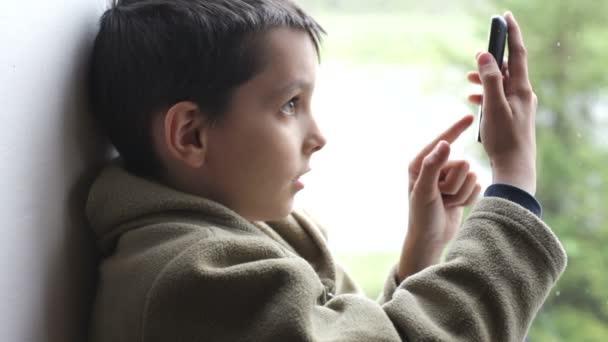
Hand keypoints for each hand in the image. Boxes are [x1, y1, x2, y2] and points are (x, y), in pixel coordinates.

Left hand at [397, 115, 480, 281]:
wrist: (431, 239)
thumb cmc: (422, 216)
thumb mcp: (424, 190)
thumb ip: (433, 166)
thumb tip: (445, 143)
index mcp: (421, 163)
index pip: (442, 142)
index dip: (455, 129)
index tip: (469, 117)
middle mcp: (435, 168)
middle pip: (462, 164)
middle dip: (455, 184)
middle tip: (441, 197)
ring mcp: (449, 178)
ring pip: (471, 176)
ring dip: (461, 193)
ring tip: (446, 203)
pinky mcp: (460, 189)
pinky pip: (477, 186)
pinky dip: (468, 199)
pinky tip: (455, 206)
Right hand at [466, 12, 537, 194]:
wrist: (514, 168)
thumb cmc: (504, 139)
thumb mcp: (493, 106)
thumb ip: (490, 79)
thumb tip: (485, 56)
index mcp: (521, 89)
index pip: (517, 54)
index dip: (511, 33)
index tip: (506, 16)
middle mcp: (523, 95)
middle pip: (507, 69)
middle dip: (490, 60)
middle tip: (476, 53)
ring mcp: (518, 107)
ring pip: (500, 84)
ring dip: (484, 79)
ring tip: (467, 79)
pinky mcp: (511, 118)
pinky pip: (498, 98)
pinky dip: (485, 95)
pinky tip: (472, 99)